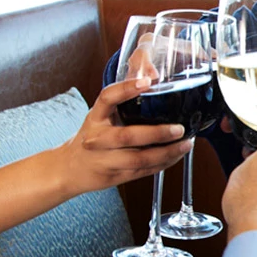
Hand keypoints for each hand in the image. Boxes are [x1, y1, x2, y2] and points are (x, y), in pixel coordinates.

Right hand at [60, 80, 191, 191]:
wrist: (70, 169)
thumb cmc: (91, 137)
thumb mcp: (99, 116)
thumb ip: (121, 103)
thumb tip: (153, 80)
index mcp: (95, 118)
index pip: (107, 98)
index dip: (126, 88)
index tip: (147, 82)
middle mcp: (97, 139)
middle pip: (128, 136)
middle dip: (158, 133)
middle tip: (179, 128)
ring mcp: (106, 160)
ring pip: (139, 159)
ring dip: (167, 152)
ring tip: (186, 144)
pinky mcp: (116, 175)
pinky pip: (143, 171)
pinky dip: (164, 163)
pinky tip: (176, 156)